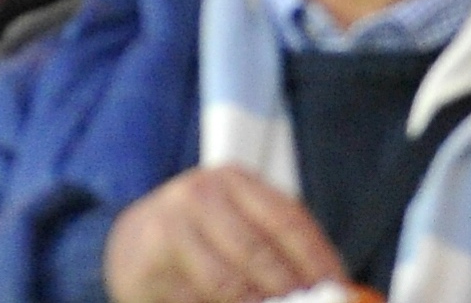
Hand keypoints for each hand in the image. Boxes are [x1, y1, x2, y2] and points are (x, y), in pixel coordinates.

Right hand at [102, 165, 346, 302]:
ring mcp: (171, 226)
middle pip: (258, 252)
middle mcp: (201, 194)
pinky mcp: (148, 262)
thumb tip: (329, 286)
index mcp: (235, 181)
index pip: (288, 220)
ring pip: (226, 281)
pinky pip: (194, 299)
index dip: (318, 260)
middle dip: (290, 292)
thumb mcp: (239, 225)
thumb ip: (277, 250)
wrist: (129, 242)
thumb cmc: (199, 237)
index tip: (341, 289)